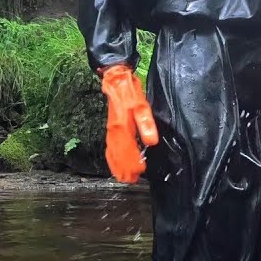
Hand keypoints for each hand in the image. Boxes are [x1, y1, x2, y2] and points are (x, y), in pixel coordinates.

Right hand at [99, 64, 158, 183]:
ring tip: (122, 177)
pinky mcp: (110, 128)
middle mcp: (114, 131)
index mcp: (122, 127)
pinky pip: (108, 147)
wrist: (116, 81)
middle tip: (131, 180)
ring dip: (117, 166)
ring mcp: (110, 130)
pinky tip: (114, 164)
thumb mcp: (142, 106)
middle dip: (124, 169)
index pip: (128, 151)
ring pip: (112, 153)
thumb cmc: (131, 93)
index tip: (140, 171)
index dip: (134, 163)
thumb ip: (146, 125)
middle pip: (118, 155)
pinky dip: (111, 158)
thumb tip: (151, 142)